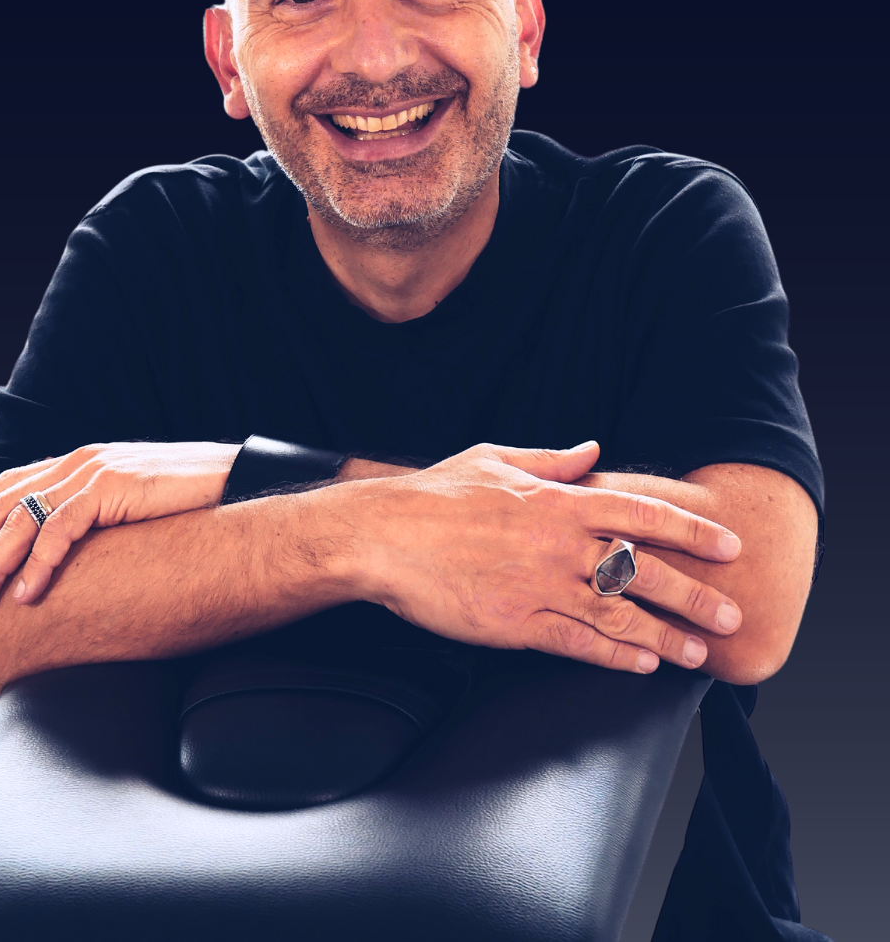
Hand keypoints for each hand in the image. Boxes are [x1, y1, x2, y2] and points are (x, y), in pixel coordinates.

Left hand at [0, 442, 239, 613]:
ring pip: (25, 519)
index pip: (12, 484)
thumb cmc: (194, 500)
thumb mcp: (135, 503)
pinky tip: (26, 593)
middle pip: (7, 503)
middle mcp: (82, 460)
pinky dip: (39, 563)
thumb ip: (101, 514)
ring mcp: (96, 470)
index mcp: (83, 460)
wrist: (239, 479)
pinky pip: (62, 529)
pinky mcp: (114, 486)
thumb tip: (75, 550)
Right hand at [343, 441, 742, 673]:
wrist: (382, 536)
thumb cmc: (434, 495)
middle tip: (732, 611)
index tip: (726, 543)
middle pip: (644, 568)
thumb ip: (551, 460)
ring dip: (666, 635)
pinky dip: (614, 655)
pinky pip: (576, 642)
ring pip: (619, 613)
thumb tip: (592, 451)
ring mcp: (538, 585)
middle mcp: (557, 543)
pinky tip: (641, 664)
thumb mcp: (494, 458)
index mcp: (556, 501)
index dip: (691, 529)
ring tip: (700, 653)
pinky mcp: (514, 623)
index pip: (641, 512)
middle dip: (695, 592)